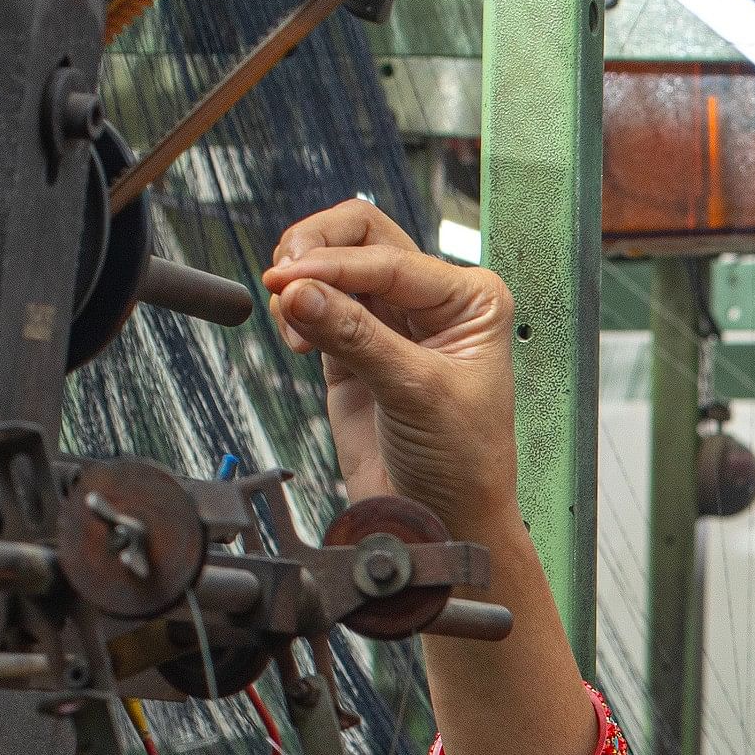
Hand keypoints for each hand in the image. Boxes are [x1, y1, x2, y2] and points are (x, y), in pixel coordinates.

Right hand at [261, 200, 520, 537]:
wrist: (443, 519)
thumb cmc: (462, 463)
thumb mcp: (415, 393)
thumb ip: (355, 338)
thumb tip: (298, 292)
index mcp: (471, 299)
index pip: (390, 257)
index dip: (334, 265)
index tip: (288, 280)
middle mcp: (433, 300)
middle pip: (359, 236)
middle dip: (315, 250)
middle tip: (283, 280)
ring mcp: (390, 320)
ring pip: (331, 264)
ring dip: (300, 282)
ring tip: (294, 325)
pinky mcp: (353, 345)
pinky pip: (313, 303)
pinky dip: (294, 310)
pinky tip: (297, 340)